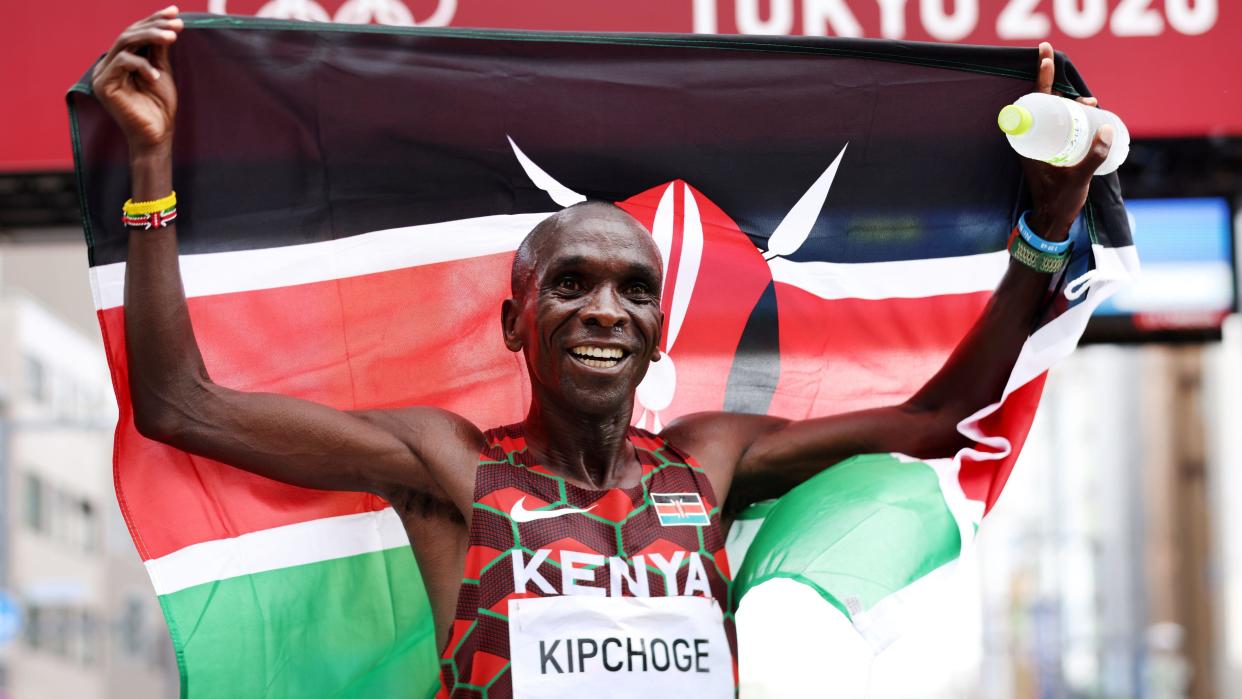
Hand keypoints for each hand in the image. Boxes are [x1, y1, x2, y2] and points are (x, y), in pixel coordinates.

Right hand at [91, 6, 182, 157]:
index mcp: (120, 60)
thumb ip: (158, 50)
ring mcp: (102, 74)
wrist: (157, 135)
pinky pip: (122, 63)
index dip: (154, 19)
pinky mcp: (103, 85)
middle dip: (154, 26)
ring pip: (125, 42)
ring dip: (150, 36)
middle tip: (177, 25)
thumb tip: (166, 24)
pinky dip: (142, 65)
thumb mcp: (162, 71)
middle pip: (129, 34)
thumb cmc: (160, 107)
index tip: (175, 11)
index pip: (135, 32)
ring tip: (172, 38)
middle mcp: (108, 64)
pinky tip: (156, 76)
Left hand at [1021, 42, 1113, 240]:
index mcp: (1027, 144)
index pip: (1032, 102)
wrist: (1051, 224)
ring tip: (1092, 108)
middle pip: (1045, 104)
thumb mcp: (1078, 179)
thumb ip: (1093, 155)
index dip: (1040, 77)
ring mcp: (1040, 146)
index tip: (1046, 56)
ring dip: (1071, 106)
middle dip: (1065, 94)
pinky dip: (1072, 116)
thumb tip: (1108, 127)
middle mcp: (1030, 141)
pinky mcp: (1049, 151)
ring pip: (1054, 115)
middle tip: (1089, 102)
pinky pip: (1058, 126)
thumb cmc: (1059, 203)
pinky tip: (1087, 115)